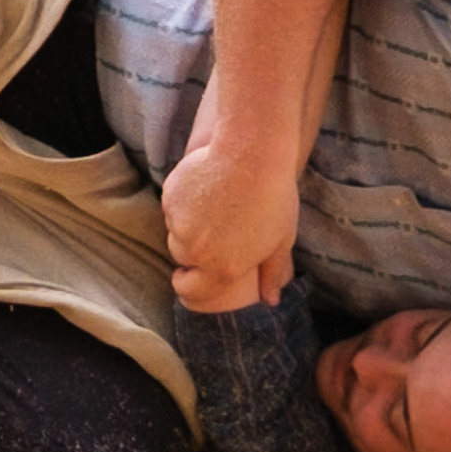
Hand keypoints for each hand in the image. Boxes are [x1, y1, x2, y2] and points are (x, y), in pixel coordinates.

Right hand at [163, 131, 300, 313]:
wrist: (252, 152)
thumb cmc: (273, 197)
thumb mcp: (281, 240)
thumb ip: (271, 273)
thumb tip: (271, 300)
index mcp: (222, 268)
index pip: (190, 292)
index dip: (190, 287)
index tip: (192, 279)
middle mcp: (195, 251)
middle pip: (183, 258)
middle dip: (193, 251)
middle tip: (216, 230)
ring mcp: (179, 223)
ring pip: (176, 231)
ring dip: (188, 224)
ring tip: (214, 204)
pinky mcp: (170, 197)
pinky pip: (172, 206)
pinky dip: (183, 201)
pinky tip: (205, 186)